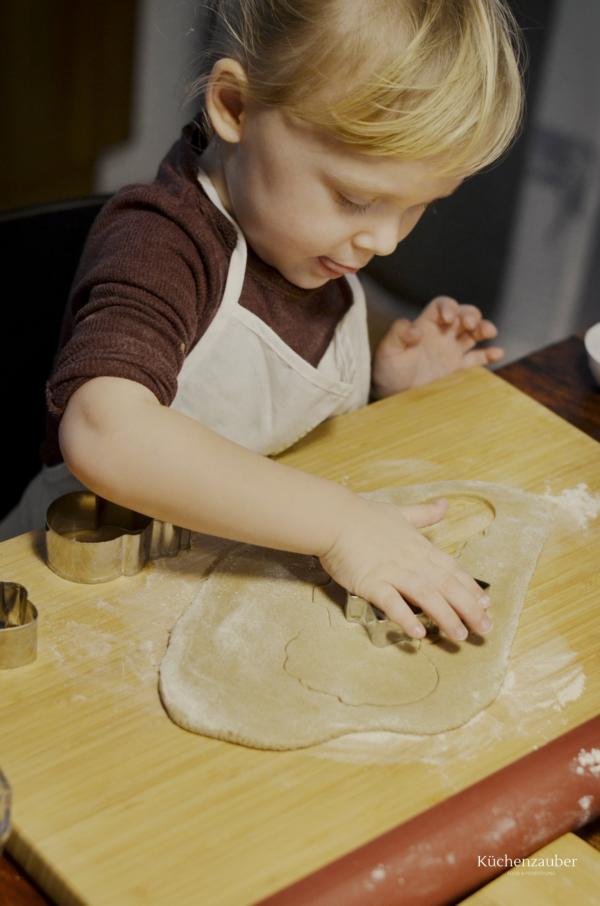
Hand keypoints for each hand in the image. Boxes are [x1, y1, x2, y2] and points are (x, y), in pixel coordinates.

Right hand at [319, 495, 491, 640]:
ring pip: (427, 595)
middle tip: (485, 628)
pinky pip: (392, 602)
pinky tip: (418, 633)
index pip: (452, 569)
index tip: (486, 605)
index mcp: (420, 547)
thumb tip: (444, 504)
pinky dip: (406, 616)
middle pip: (447, 586)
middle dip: (469, 608)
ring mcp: (393, 571)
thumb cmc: (364, 516)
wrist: (334, 518)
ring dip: (446, 616)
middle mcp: (412, 561)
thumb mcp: (400, 512)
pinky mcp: (372, 582)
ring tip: (460, 635)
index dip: (471, 588)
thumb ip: (424, 513)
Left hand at [372, 296, 503, 396]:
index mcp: (426, 326)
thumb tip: (415, 329)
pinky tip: (496, 354)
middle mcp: (442, 335)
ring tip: (489, 332)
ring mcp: (452, 352)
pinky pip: (478, 359)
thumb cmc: (387, 371)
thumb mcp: (387, 351)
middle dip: (471, 314)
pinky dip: (489, 355)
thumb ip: (397, 335)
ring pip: (474, 333)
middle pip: (463, 315)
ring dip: (484, 328)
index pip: (442, 306)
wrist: (392, 397)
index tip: (448, 317)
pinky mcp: (458, 371)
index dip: (448, 306)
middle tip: (470, 324)